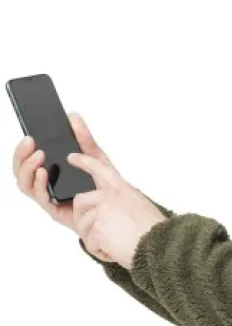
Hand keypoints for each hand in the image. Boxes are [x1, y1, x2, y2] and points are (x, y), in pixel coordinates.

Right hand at [12, 113, 118, 238]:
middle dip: (21, 154)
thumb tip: (73, 116)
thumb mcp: (96, 156)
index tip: (29, 134)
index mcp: (53, 167)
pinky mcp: (54, 208)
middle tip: (29, 141)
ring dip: (27, 167)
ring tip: (38, 156)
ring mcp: (48, 195)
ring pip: (24, 183)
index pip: (30, 157)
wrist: (116, 208)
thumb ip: (84, 138)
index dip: (24, 147)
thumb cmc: (104, 184)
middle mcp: (46, 181)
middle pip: (22, 169)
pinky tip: (43, 173)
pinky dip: (38, 183)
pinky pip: (38, 196)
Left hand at [66, 151, 167, 269]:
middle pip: (80, 201)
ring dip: (95, 239)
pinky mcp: (98, 226)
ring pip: (81, 225)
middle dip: (80, 219)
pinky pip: (89, 242)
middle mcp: (111, 194)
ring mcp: (103, 209)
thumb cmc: (152, 231)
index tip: (72, 157)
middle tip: (100, 232)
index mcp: (122, 188)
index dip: (84, 160)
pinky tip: (116, 249)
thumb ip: (115, 202)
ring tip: (117, 242)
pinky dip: (101, 251)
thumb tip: (89, 208)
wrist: (161, 246)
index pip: (99, 166)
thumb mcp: (136, 207)